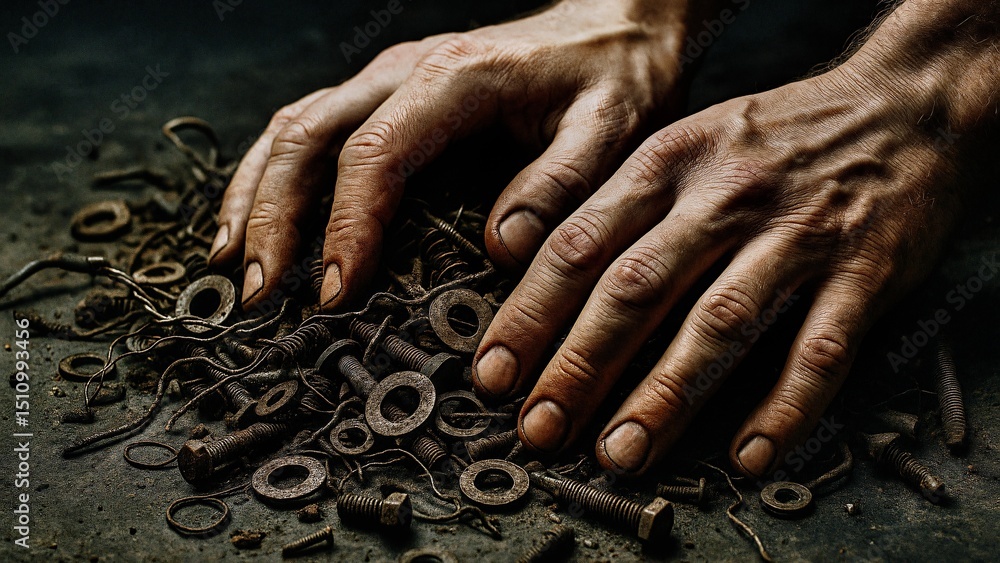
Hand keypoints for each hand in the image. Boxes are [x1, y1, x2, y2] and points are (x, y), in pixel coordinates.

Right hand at [210, 0, 702, 307]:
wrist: (612, 26)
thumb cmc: (612, 79)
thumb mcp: (609, 129)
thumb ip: (560, 184)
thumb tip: (498, 247)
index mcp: (455, 79)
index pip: (376, 154)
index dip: (346, 225)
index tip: (333, 292)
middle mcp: (405, 72)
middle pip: (309, 139)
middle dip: (274, 220)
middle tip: (260, 297)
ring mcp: (386, 80)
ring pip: (292, 131)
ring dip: (255, 199)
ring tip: (232, 268)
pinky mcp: (384, 97)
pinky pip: (305, 130)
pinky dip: (268, 179)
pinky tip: (251, 223)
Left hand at [472, 0, 999, 476]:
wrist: (901, 104)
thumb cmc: (773, 138)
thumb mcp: (685, 142)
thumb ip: (621, 204)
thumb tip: (537, 279)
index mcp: (667, 162)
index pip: (580, 243)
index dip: (530, 314)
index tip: (494, 373)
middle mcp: (725, 195)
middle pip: (635, 289)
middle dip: (578, 365)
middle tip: (539, 427)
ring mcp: (797, 233)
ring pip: (719, 322)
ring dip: (664, 396)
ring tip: (620, 453)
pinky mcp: (864, 270)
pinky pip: (819, 349)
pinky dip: (783, 407)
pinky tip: (747, 454)